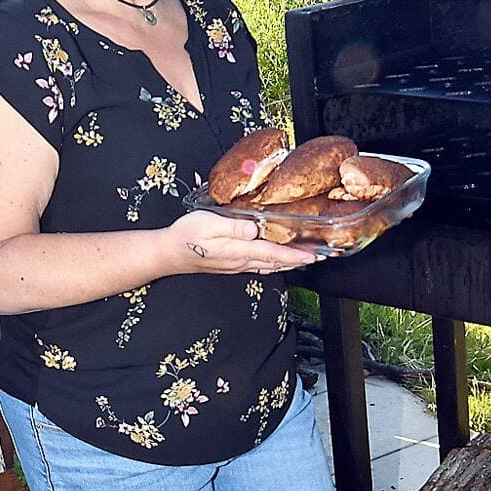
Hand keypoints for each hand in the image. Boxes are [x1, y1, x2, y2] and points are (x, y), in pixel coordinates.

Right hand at [163, 210, 317, 275]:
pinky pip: (261, 265)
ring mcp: (238, 265)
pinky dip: (276, 262)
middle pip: (277, 263)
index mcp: (239, 251)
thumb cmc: (186, 235)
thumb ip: (233, 226)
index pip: (273, 254)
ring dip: (290, 263)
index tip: (314, 256)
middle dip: (300, 261)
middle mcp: (242, 261)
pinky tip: (281, 259)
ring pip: (271, 266)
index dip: (295, 256)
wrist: (168, 254)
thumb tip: (255, 228)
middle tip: (322, 256)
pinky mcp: (234, 264)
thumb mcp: (208, 224)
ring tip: (308, 258)